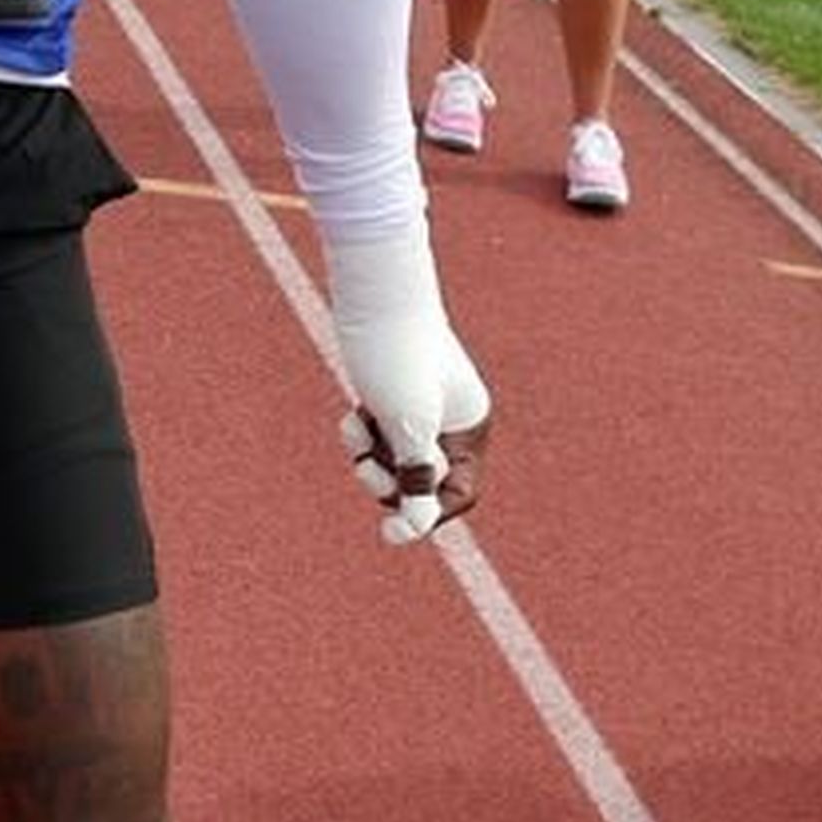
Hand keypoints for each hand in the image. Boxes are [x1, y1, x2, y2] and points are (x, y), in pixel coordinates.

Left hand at [340, 327, 492, 541]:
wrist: (374, 290)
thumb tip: (415, 528)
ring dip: (369, 454)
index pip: (456, 495)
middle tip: (366, 468)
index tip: (390, 532)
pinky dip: (361, 433)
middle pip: (421, 482)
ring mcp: (419, 406)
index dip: (426, 515)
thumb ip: (416, 478)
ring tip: (356, 428)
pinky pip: (376, 435)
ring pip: (393, 458)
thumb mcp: (408, 425)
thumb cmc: (396, 355)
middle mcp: (450, 420)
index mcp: (469, 428)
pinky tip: (353, 415)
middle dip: (390, 481)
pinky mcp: (390, 393)